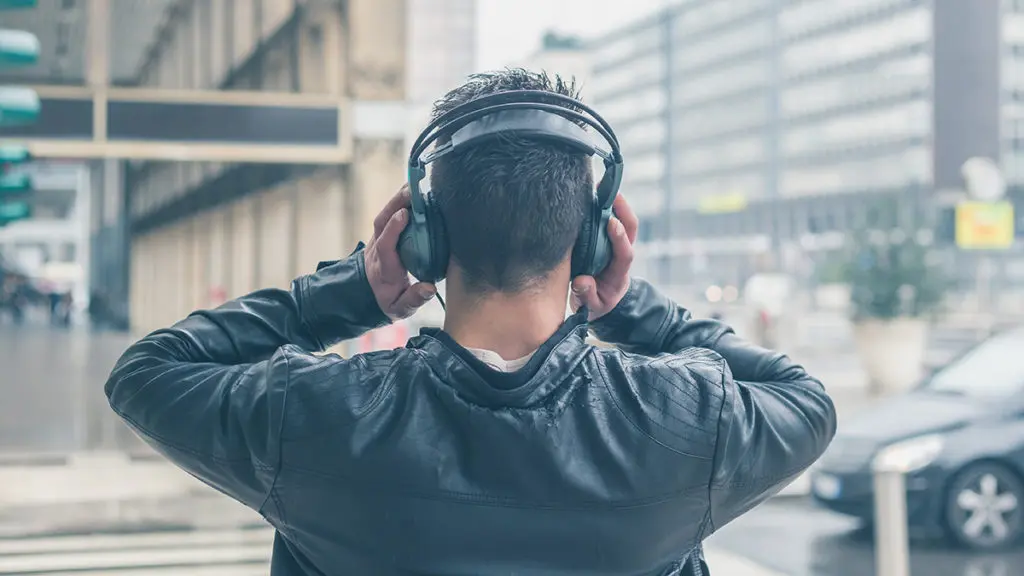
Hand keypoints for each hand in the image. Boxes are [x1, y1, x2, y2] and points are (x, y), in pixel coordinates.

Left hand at [364, 185, 436, 320]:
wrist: (368, 295)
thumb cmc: (388, 301)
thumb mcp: (400, 308)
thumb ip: (414, 299)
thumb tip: (429, 287)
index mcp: (384, 268)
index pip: (385, 245)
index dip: (394, 228)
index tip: (405, 214)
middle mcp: (377, 250)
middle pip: (381, 222)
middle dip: (394, 205)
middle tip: (412, 190)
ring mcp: (378, 240)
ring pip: (384, 215)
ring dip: (397, 199)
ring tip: (414, 184)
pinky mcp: (383, 234)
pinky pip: (389, 214)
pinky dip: (399, 202)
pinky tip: (413, 191)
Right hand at [570, 194, 637, 319]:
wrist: (604, 301)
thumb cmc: (598, 303)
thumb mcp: (592, 307)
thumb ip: (587, 296)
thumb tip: (581, 281)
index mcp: (619, 273)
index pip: (625, 253)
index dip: (620, 237)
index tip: (611, 222)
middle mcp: (621, 254)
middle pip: (631, 228)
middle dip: (623, 209)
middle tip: (609, 191)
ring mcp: (616, 244)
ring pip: (622, 220)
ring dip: (614, 202)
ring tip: (598, 185)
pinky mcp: (608, 239)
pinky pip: (609, 219)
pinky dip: (603, 205)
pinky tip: (590, 193)